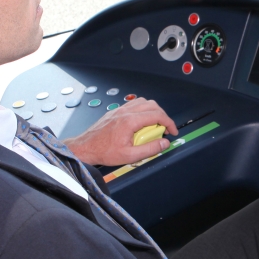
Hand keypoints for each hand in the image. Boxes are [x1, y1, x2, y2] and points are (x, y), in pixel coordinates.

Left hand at [63, 98, 178, 166]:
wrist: (85, 147)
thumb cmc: (103, 151)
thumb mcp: (129, 156)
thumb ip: (150, 149)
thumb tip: (164, 143)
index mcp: (130, 121)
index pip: (157, 115)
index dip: (169, 123)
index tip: (172, 131)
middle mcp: (125, 112)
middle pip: (152, 105)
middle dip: (163, 116)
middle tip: (165, 129)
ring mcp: (119, 110)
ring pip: (143, 102)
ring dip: (152, 111)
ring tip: (154, 125)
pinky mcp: (115, 112)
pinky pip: (133, 105)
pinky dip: (142, 110)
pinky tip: (141, 123)